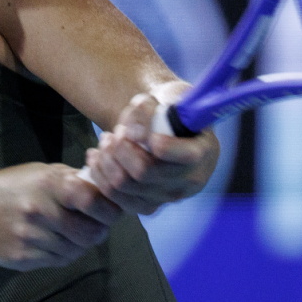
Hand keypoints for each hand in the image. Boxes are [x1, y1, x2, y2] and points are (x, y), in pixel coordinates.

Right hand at [0, 163, 121, 270]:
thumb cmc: (15, 187)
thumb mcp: (42, 172)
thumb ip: (73, 180)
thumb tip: (107, 190)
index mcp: (48, 183)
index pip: (92, 200)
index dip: (108, 209)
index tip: (111, 211)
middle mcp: (39, 210)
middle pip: (89, 233)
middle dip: (98, 231)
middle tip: (96, 227)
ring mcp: (30, 236)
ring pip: (76, 250)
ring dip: (81, 244)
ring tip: (73, 234)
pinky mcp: (23, 257)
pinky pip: (59, 261)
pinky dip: (64, 254)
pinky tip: (56, 242)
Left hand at [83, 94, 219, 214]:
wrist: (172, 129)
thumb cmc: (172, 109)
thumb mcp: (166, 95)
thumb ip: (149, 110)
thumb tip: (133, 135)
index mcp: (203, 151)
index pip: (186, 156)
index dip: (164, 146)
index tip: (150, 135)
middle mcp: (190, 180)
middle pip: (144, 172)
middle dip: (121, 148)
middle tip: (116, 132)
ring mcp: (169, 196)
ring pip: (124, 185)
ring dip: (107, 159)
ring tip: (106, 139)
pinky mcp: (148, 205)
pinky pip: (115, 197)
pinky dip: (100, 174)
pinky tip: (98, 155)